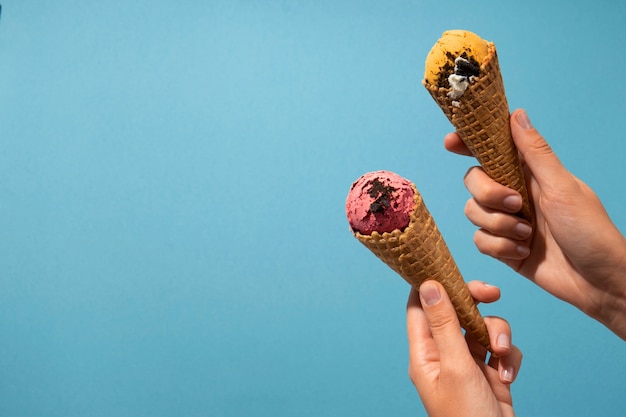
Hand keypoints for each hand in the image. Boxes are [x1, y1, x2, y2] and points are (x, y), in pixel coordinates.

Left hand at [407, 280, 521, 416]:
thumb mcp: (456, 366)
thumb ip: (444, 324)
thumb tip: (429, 284)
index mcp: (424, 353)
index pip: (420, 307)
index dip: (431, 283)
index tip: (446, 263)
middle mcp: (443, 354)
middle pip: (456, 310)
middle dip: (475, 302)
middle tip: (492, 293)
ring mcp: (467, 363)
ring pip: (482, 327)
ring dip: (498, 334)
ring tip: (501, 354)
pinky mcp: (489, 372)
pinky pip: (500, 348)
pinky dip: (509, 357)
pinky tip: (508, 376)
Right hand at [445, 108, 625, 338]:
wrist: (597, 282)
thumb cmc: (590, 231)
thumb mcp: (562, 187)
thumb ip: (535, 153)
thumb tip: (516, 114)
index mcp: (530, 174)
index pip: (492, 151)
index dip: (469, 143)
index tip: (451, 142)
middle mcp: (514, 194)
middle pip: (474, 182)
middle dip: (489, 194)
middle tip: (517, 205)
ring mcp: (507, 222)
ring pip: (473, 212)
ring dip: (499, 226)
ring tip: (528, 235)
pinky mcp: (502, 248)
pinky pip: (480, 241)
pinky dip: (500, 247)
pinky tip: (524, 252)